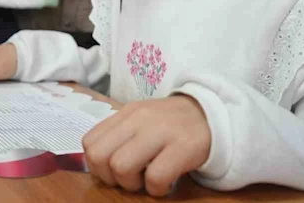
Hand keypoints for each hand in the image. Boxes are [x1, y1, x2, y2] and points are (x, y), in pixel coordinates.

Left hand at [82, 95, 210, 196]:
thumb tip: (98, 163)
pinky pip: (155, 178)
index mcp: (127, 113)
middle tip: (130, 179)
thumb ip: (120, 135)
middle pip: (100, 157)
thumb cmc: (173, 124)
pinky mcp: (184, 147)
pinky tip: (166, 183)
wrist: (214, 114)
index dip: (97, 165)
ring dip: (132, 184)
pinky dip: (157, 189)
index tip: (114, 171)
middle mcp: (140, 119)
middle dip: (110, 177)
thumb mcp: (142, 121)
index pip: (89, 142)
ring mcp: (161, 131)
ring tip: (147, 180)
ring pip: (121, 166)